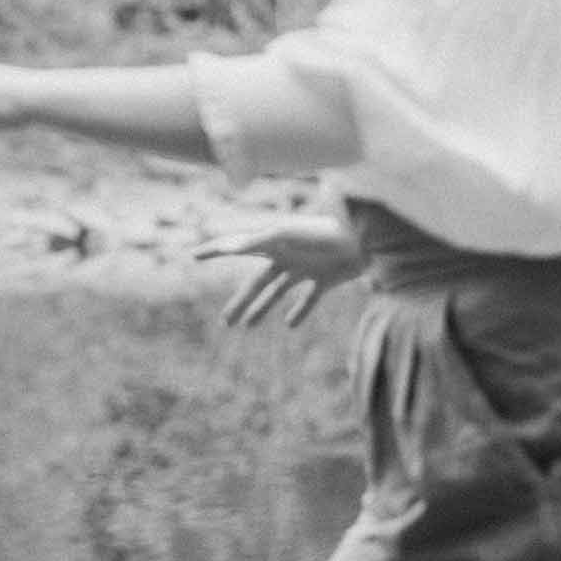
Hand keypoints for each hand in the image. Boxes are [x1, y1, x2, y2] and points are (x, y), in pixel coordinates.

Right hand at [196, 213, 363, 332]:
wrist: (367, 238)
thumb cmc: (324, 233)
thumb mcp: (286, 236)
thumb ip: (257, 241)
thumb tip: (228, 246)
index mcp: (273, 241)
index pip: (237, 246)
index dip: (215, 251)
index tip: (193, 255)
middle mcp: (287, 254)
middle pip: (257, 282)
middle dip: (240, 302)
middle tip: (225, 323)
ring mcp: (306, 266)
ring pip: (278, 292)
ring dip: (262, 308)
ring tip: (247, 327)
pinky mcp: (327, 278)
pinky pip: (309, 298)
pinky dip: (299, 311)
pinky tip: (289, 325)